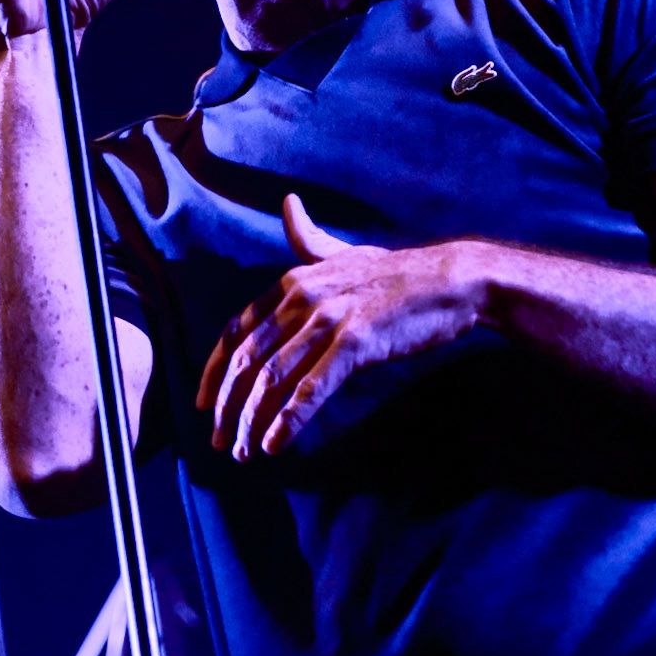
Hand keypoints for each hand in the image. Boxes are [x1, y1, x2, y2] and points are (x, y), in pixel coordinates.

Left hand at [197, 195, 485, 459]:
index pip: (237, 331)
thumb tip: (288, 203)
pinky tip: (276, 444)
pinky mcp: (356, 342)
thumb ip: (309, 239)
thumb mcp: (344, 252)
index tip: (205, 404)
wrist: (451, 280)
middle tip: (222, 441)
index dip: (215, 371)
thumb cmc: (396, 273)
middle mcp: (302, 298)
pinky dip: (289, 419)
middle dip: (229, 406)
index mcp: (292, 281)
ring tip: (247, 451)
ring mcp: (329, 319)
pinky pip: (312, 388)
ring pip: (275, 378)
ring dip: (254, 421)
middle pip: (249, 360)